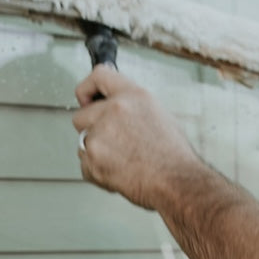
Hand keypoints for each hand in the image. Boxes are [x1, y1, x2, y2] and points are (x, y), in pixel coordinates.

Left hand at [73, 65, 202, 209]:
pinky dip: (97, 171)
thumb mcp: (162, 117)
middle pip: (81, 115)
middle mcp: (114, 111)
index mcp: (133, 97)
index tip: (86, 99)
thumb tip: (119, 109)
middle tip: (111, 141)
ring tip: (124, 160)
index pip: (100, 76)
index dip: (88, 88)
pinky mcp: (92, 158)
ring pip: (83, 141)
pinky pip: (85, 165)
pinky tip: (120, 171)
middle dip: (92, 128)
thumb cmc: (174, 156)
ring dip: (97, 152)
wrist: (176, 182)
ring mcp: (100, 134)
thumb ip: (134, 108)